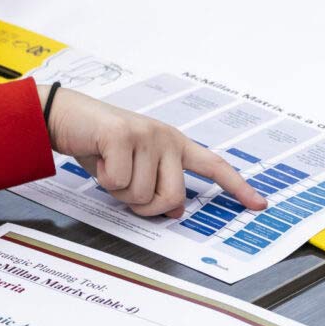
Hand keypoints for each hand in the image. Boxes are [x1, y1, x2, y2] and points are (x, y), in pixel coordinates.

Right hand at [42, 86, 266, 217]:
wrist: (64, 116)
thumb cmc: (99, 145)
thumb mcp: (132, 169)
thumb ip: (157, 186)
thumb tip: (176, 209)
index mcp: (175, 145)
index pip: (214, 166)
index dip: (237, 187)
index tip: (260, 204)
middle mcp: (167, 138)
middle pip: (172, 197)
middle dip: (144, 205)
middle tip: (124, 187)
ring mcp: (147, 134)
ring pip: (142, 194)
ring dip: (118, 191)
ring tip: (109, 167)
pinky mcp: (123, 135)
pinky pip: (119, 182)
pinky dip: (104, 179)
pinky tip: (99, 159)